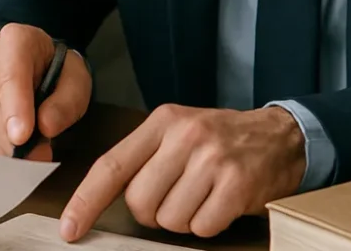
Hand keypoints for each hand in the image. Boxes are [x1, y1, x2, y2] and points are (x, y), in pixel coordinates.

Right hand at [0, 24, 92, 159]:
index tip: (21, 138)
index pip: (10, 76)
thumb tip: (45, 128)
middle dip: (10, 138)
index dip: (15, 108)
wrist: (36, 68)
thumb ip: (66, 102)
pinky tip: (10, 151)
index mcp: (15, 40)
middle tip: (39, 157)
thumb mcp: (76, 82)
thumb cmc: (57, 72)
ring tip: (29, 155)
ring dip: (1, 148)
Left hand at [59, 105, 305, 240]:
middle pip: (139, 202)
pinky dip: (209, 225)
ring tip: (204, 195)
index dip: (86, 200)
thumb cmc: (220, 140)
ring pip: (170, 219)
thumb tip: (107, 201)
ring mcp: (212, 159)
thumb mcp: (179, 133)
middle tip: (178, 196)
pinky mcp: (237, 183)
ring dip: (184, 219)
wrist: (281, 136)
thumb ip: (146, 159)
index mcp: (162, 122)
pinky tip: (222, 204)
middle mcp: (184, 136)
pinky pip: (203, 227)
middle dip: (153, 213)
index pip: (112, 165)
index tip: (70, 228)